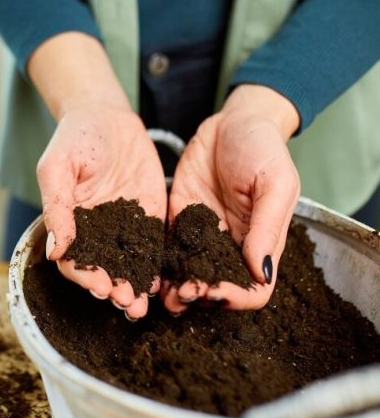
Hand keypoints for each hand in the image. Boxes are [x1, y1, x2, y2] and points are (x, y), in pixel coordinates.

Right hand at [38, 106, 166, 318]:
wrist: (107, 115)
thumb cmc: (75, 138)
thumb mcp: (57, 167)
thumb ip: (57, 207)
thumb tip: (55, 250)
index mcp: (69, 224)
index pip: (73, 261)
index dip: (85, 276)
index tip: (98, 286)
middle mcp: (96, 232)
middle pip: (103, 269)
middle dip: (113, 288)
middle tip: (126, 301)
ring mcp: (123, 227)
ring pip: (129, 265)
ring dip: (134, 286)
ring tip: (142, 304)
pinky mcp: (149, 218)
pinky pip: (153, 247)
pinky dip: (156, 267)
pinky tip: (163, 282)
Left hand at [164, 84, 300, 312]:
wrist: (232, 121)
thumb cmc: (263, 148)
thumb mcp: (275, 183)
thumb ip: (268, 227)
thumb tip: (260, 271)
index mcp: (260, 242)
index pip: (254, 288)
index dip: (236, 297)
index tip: (213, 292)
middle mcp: (230, 244)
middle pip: (216, 287)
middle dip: (198, 296)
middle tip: (179, 294)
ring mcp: (202, 234)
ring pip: (187, 274)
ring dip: (174, 288)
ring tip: (158, 293)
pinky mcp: (178, 218)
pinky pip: (166, 248)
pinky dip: (156, 264)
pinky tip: (143, 269)